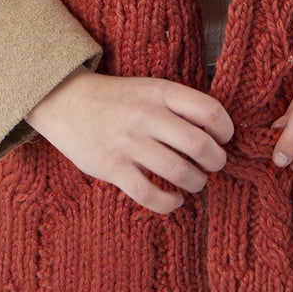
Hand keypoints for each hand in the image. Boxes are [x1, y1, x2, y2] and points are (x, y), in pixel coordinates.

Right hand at [26, 67, 234, 214]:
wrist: (67, 101)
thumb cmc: (118, 99)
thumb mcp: (150, 89)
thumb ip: (179, 105)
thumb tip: (216, 132)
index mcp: (161, 92)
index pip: (209, 110)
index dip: (225, 129)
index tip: (224, 139)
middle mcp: (147, 115)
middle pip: (199, 144)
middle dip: (216, 161)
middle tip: (214, 166)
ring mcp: (129, 142)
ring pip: (179, 172)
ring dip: (196, 183)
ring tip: (196, 183)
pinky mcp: (112, 167)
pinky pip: (149, 193)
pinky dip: (169, 203)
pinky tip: (174, 201)